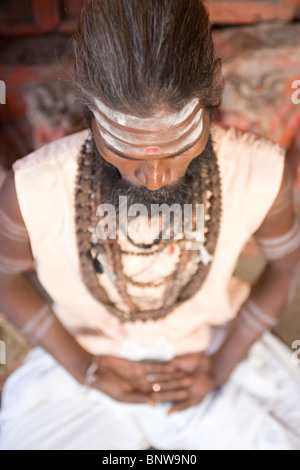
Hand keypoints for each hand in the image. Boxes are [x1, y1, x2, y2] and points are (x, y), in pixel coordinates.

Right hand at [89, 353, 214, 411]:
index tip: (186, 396)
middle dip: (176, 385)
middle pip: (163, 386)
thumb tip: (155, 405)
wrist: (97, 371)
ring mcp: (141, 376)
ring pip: (160, 376)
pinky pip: (153, 366)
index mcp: (139, 397)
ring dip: (172, 375)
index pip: (160, 397)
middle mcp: (142, 387)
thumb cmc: (107, 386)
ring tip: (185, 374)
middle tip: (191, 383)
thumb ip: (140, 398)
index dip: (173, 396)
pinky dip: (162, 366)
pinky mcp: (138, 365)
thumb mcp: (123, 395)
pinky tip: (173, 365)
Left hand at [148, 353, 214, 413]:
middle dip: (156, 387)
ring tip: (147, 378)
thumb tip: (167, 414)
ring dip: (155, 377)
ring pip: (162, 376)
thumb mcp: (195, 399)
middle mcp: (172, 385)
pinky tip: (150, 366)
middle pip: (162, 386)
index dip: (160, 397)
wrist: (210, 369)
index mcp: (176, 394)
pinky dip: (158, 366)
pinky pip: (164, 365)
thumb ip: (181, 406)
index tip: (152, 399)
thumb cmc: (204, 386)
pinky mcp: (172, 364)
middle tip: (146, 388)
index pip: (166, 396)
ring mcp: (172, 374)